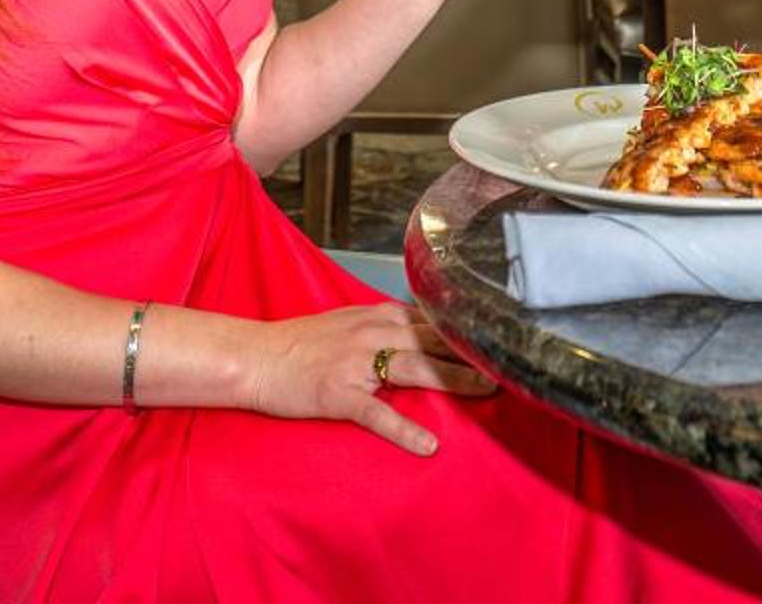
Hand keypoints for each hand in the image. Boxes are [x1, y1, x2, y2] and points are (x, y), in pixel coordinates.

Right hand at [244, 302, 492, 454]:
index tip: (496, 336)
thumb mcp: (347, 321)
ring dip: (454, 378)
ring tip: (486, 389)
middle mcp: (372, 333)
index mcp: (377, 316)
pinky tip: (427, 445)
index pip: (431, 320)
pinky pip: (378, 414)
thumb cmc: (300, 343)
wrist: (255, 357)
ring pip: (415, 367)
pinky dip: (404, 430)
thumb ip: (386, 324)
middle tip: (506, 361)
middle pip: (432, 340)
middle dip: (470, 351)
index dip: (464, 330)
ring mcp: (356, 364)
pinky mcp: (339, 394)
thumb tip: (423, 331)